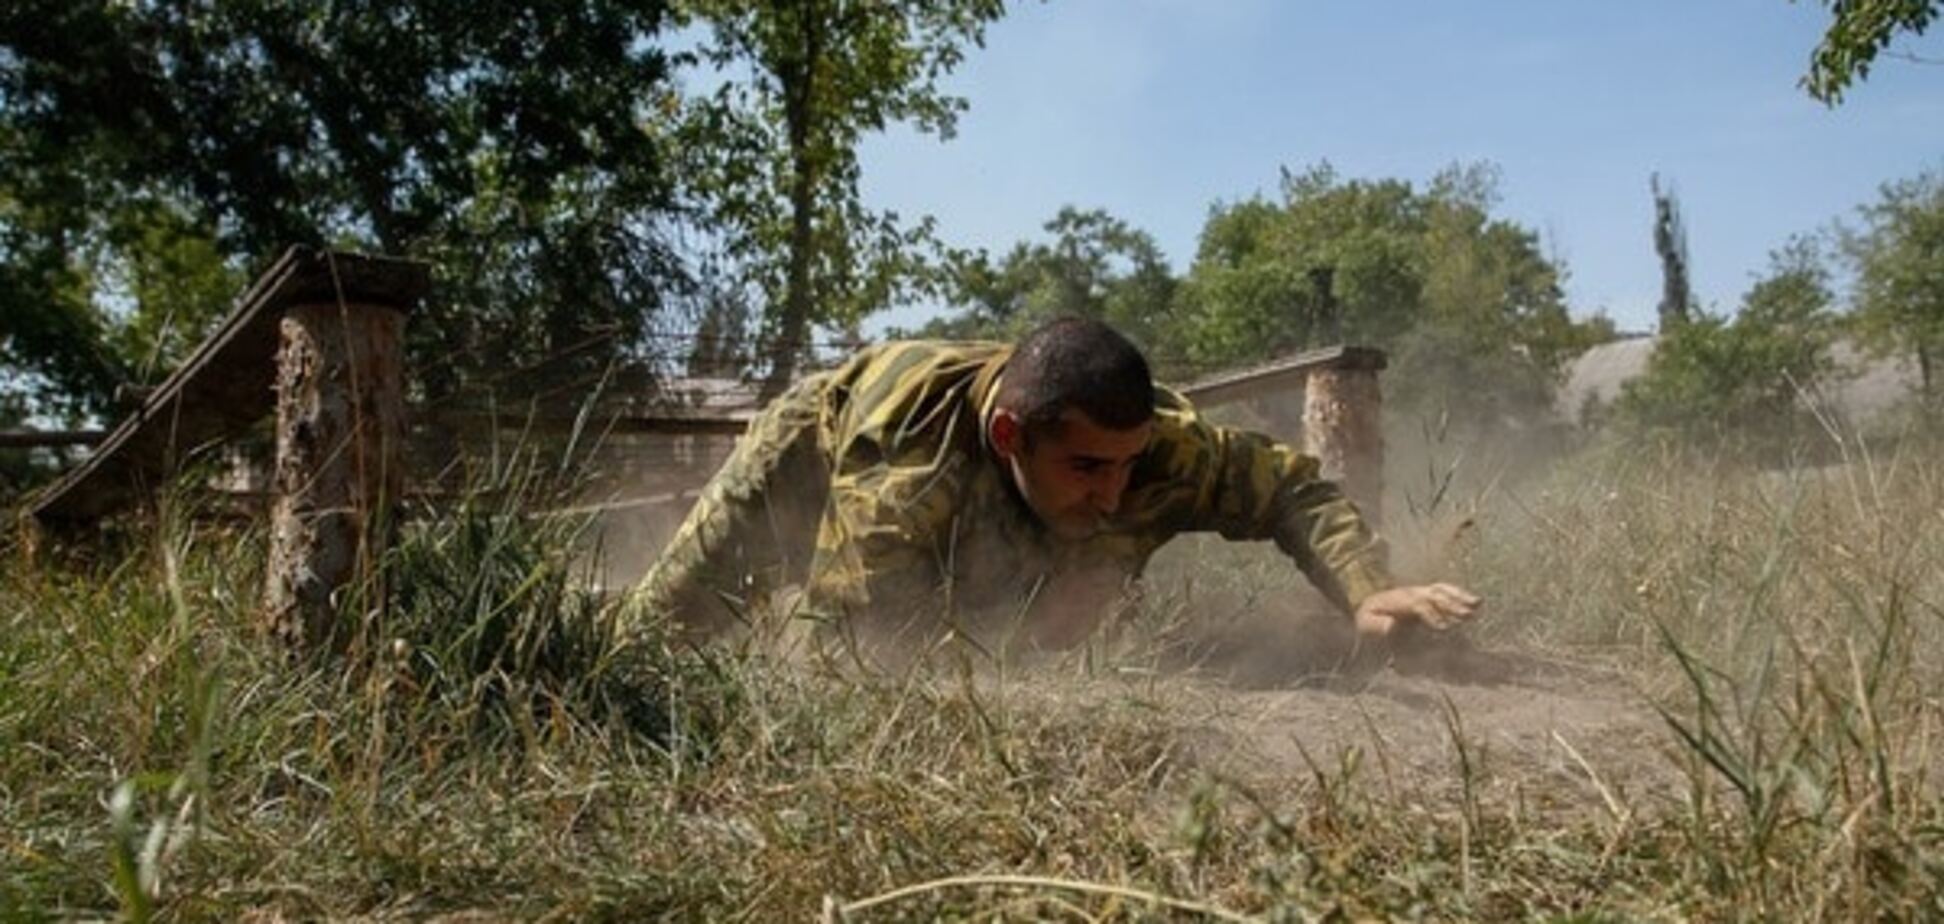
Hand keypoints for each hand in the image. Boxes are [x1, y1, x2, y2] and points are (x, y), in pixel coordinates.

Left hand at [1353, 583, 1481, 638]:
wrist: (1367, 603)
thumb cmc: (1368, 618)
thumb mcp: (1367, 623)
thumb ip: (1379, 626)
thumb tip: (1393, 626)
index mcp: (1399, 601)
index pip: (1419, 606)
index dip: (1432, 615)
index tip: (1444, 628)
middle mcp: (1413, 593)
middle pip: (1435, 596)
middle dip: (1452, 605)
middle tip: (1468, 615)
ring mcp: (1421, 592)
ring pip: (1443, 591)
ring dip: (1461, 597)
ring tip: (1478, 604)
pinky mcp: (1428, 594)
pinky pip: (1446, 591)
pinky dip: (1461, 594)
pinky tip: (1477, 601)